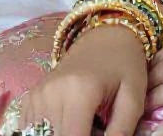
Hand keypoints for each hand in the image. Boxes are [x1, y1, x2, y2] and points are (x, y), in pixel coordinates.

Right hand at [10, 24, 147, 135]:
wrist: (105, 36)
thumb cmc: (124, 65)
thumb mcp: (133, 96)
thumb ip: (122, 130)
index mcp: (80, 92)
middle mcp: (51, 95)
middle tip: (96, 129)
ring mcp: (36, 97)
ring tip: (85, 125)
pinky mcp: (29, 100)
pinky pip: (33, 130)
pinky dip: (51, 133)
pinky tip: (70, 123)